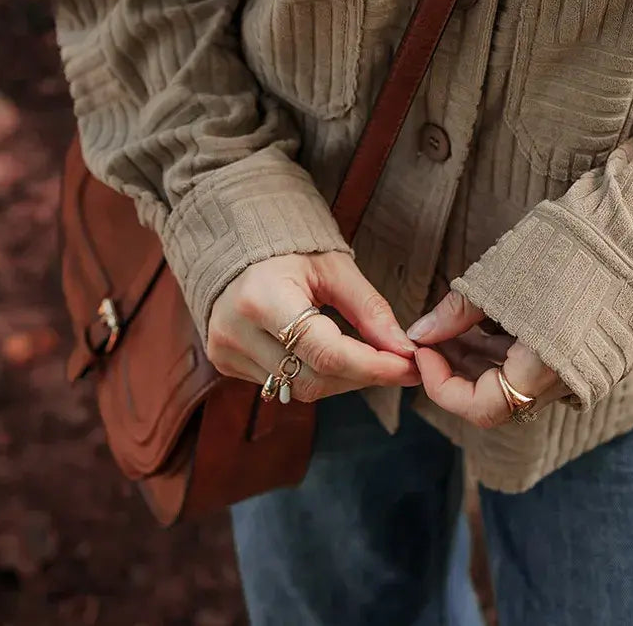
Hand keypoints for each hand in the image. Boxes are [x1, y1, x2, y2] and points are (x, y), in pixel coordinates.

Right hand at [207, 251, 420, 401]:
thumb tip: (402, 348)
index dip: (373, 366)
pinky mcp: (224, 362)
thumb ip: (369, 310)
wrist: (236, 243)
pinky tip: (325, 355)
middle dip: (362, 375)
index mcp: (263, 298)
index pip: (326, 353)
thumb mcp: (334, 267)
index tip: (408, 367)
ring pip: (299, 389)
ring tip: (363, 356)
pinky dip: (312, 375)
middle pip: (314, 379)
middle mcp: (237, 331)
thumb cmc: (290, 248)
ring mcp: (225, 351)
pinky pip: (280, 384)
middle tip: (397, 364)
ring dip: (340, 379)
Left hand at [407, 291, 568, 428]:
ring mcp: (575, 369)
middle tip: (431, 338)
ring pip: (513, 380)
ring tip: (450, 326)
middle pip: (495, 396)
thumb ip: (457, 313)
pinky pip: (533, 364)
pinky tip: (483, 321)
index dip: (443, 384)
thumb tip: (420, 334)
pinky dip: (503, 349)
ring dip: (477, 358)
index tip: (424, 350)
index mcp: (545, 371)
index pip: (480, 409)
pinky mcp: (581, 351)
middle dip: (456, 370)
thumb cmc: (569, 253)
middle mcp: (562, 382)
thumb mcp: (502, 279)